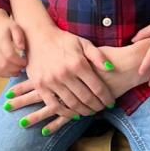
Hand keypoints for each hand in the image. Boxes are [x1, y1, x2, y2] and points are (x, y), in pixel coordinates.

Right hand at [0, 8, 26, 77]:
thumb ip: (19, 36)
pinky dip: (2, 74)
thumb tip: (22, 48)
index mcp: (1, 41)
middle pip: (4, 64)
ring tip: (18, 71)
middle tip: (23, 67)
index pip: (10, 55)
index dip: (19, 61)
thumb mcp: (15, 26)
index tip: (25, 62)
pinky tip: (10, 72)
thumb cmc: (6, 26)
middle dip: (15, 68)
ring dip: (9, 73)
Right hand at [5, 39, 149, 130]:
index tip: (111, 104)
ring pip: (72, 104)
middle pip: (86, 98)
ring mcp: (51, 81)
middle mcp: (65, 73)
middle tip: (102, 109)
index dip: (106, 98)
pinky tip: (74, 114)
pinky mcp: (40, 86)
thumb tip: (111, 68)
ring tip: (90, 112)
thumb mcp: (83, 43)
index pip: (97, 87)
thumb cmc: (64, 40)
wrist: (38, 36)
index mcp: (78, 63)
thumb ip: (98, 56)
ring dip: (84, 111)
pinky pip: (54, 106)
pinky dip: (65, 113)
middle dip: (97, 106)